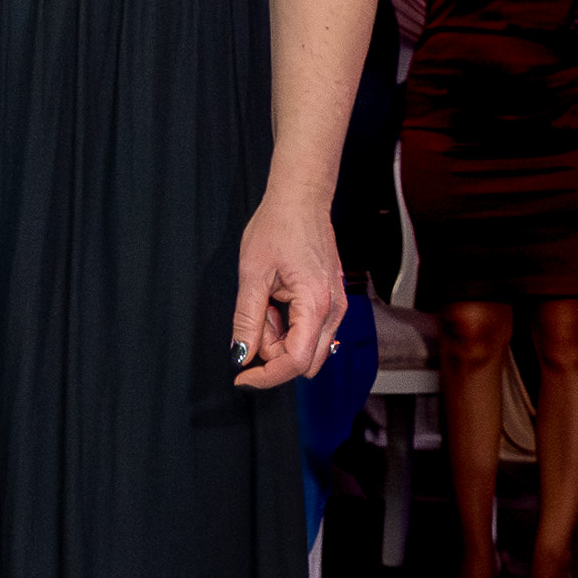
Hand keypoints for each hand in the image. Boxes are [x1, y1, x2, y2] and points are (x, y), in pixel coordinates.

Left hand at [216, 189, 344, 391]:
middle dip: (273, 353)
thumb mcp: (252, 274)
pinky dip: (289, 328)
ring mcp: (336, 307)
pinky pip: (310, 332)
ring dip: (280, 339)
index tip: (241, 377)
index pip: (294, 361)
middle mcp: (334, 311)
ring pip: (306, 349)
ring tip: (265, 303)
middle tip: (254, 320)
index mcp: (315, 304)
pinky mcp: (332, 302)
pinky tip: (276, 302)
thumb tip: (241, 355)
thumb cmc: (279, 227)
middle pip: (303, 361)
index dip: (265, 376)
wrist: (301, 200)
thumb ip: (247, 319)